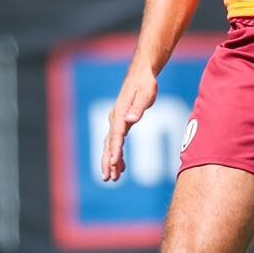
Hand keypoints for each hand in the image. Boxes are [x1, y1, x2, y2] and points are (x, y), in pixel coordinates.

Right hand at [101, 63, 157, 181]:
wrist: (141, 73)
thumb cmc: (145, 83)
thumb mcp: (146, 94)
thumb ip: (138, 108)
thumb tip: (130, 120)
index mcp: (120, 113)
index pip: (116, 135)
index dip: (114, 150)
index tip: (113, 164)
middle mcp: (115, 118)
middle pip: (109, 143)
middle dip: (108, 161)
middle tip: (108, 178)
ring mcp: (116, 121)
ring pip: (111, 145)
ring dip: (111, 161)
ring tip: (112, 178)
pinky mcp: (121, 122)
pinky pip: (117, 142)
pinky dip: (117, 154)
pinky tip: (122, 167)